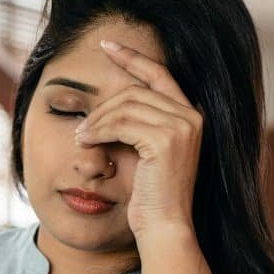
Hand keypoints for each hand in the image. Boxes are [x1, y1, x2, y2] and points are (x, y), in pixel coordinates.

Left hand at [74, 39, 202, 242]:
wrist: (164, 227)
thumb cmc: (151, 197)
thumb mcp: (142, 153)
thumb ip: (134, 125)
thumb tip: (105, 107)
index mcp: (190, 116)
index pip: (159, 74)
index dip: (132, 57)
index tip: (107, 46)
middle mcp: (191, 116)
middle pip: (134, 91)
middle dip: (102, 107)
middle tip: (82, 129)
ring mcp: (182, 127)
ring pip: (125, 105)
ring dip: (97, 121)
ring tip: (82, 138)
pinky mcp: (166, 140)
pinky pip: (121, 122)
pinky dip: (99, 130)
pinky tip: (87, 142)